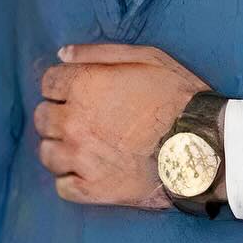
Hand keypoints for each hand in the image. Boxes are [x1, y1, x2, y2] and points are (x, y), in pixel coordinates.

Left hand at [34, 43, 213, 208]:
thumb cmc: (178, 95)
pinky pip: (62, 186)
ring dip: (62, 146)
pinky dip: (72, 178)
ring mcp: (78, 159)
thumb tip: (62, 54)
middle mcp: (73, 122)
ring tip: (87, 144)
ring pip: (47, 153)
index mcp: (85, 86)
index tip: (82, 89)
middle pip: (42, 117)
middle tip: (86, 116)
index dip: (65, 83)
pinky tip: (91, 169)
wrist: (200, 144)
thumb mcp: (148, 57)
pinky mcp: (89, 190)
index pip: (48, 82)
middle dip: (59, 114)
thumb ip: (100, 53)